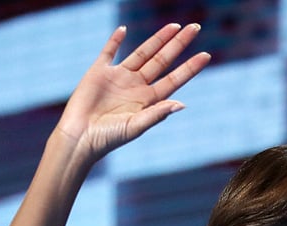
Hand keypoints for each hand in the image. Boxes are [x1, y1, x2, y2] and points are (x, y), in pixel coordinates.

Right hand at [56, 24, 210, 160]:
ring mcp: (118, 77)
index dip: (190, 67)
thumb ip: (157, 114)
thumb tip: (182, 104)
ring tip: (174, 25)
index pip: (174, 79)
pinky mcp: (99, 72)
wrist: (80, 137)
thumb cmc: (109, 138)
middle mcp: (136, 86)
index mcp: (148, 100)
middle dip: (178, 44)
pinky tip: (124, 30)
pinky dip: (115, 40)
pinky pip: (109, 52)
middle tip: (196, 28)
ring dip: (158, 39)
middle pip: (162, 60)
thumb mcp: (135, 127)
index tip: (206, 55)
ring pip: (142, 52)